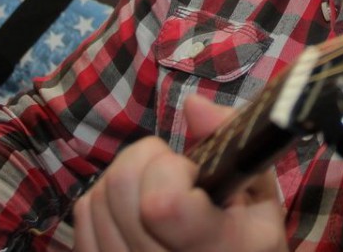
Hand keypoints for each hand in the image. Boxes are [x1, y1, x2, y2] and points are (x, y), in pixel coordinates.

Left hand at [73, 96, 287, 251]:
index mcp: (218, 247)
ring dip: (125, 182)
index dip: (172, 169)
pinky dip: (104, 203)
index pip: (162, 203)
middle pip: (120, 187)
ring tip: (157, 195)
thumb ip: (234, 141)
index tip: (195, 174)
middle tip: (175, 177)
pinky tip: (134, 213)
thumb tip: (192, 104)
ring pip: (95, 199)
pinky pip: (81, 219)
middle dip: (147, 162)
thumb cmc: (248, 242)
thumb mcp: (261, 196)